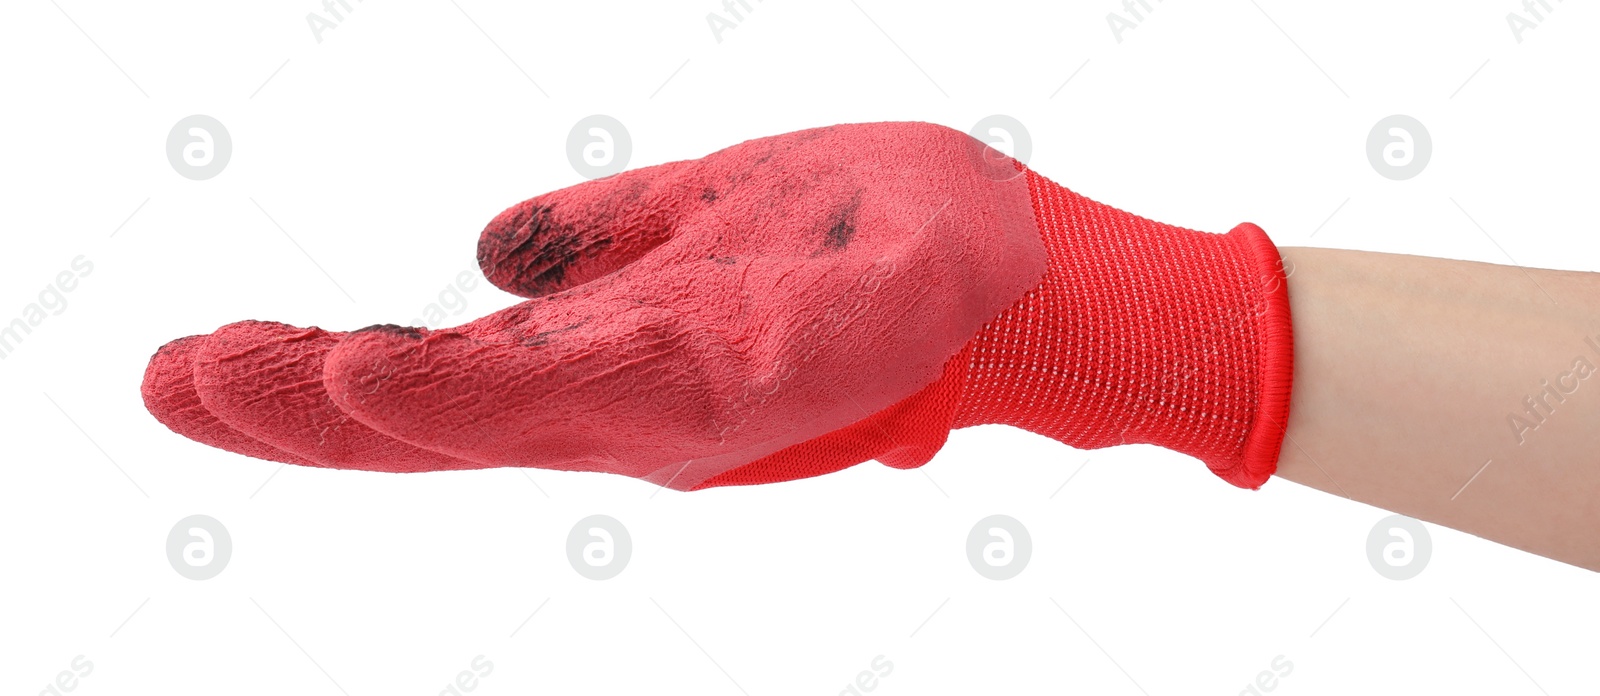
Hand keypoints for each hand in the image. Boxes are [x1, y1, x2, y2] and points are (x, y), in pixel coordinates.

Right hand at [143, 122, 1056, 489]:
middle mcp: (639, 395)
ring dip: (395, 405)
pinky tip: (430, 364)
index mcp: (612, 358)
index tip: (192, 365)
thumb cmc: (867, 239)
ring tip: (278, 376)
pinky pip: (639, 382)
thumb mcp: (703, 216)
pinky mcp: (778, 372)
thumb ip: (599, 242)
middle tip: (169, 380)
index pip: (440, 379)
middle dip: (309, 410)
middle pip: (452, 415)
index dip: (313, 387)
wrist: (1020, 266)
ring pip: (521, 414)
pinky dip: (525, 386)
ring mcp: (703, 397)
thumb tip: (490, 250)